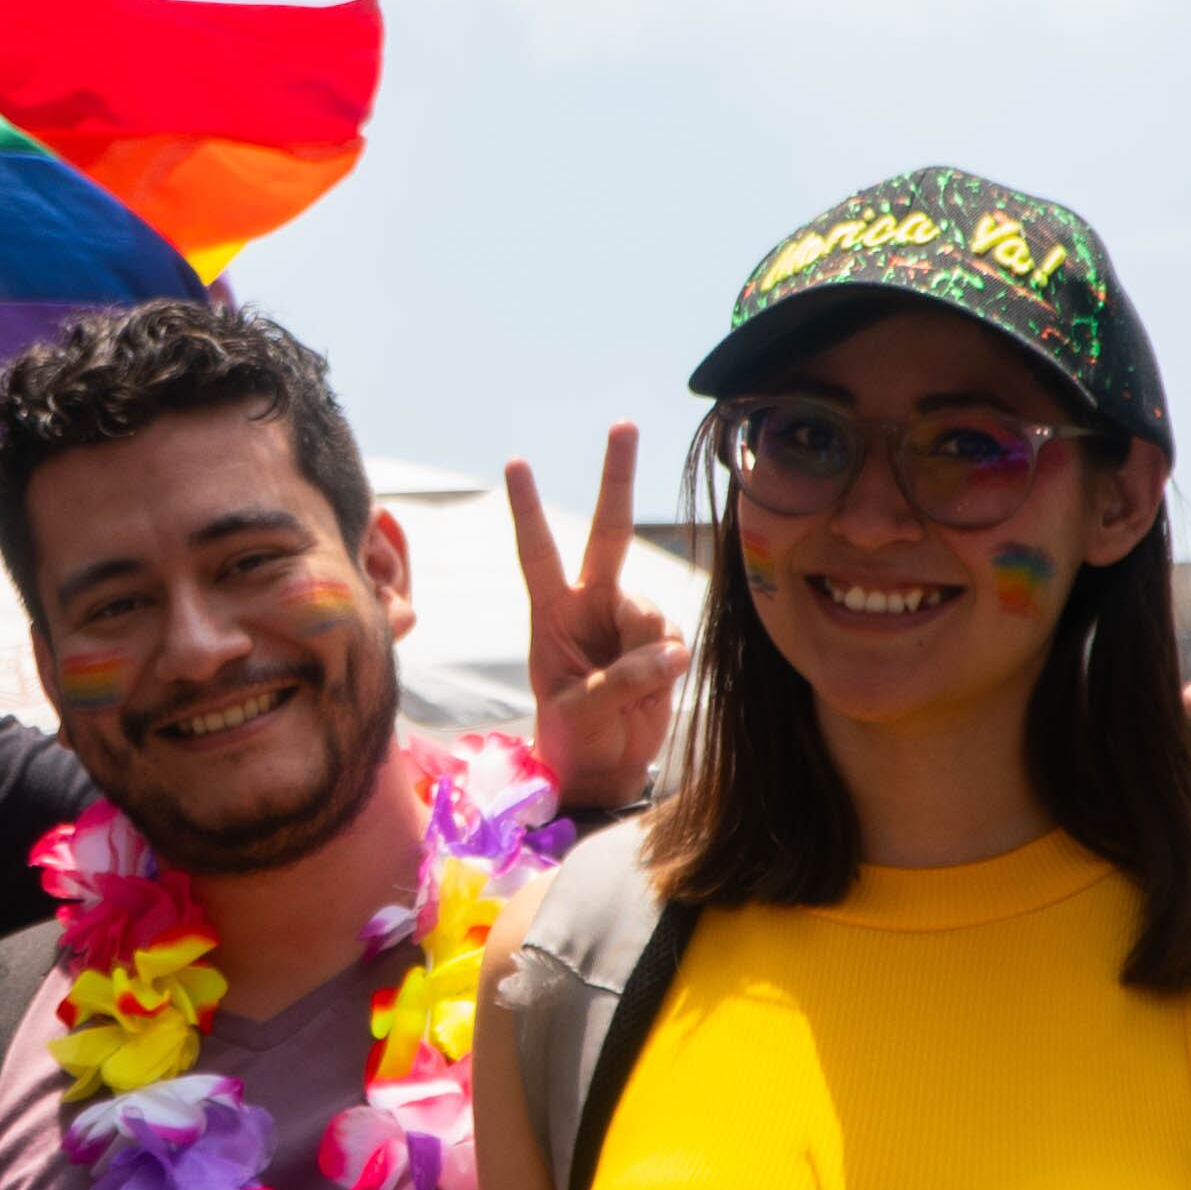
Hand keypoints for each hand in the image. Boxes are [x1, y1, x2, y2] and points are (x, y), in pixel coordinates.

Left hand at [508, 425, 685, 816]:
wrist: (604, 765)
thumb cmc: (572, 737)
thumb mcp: (578, 711)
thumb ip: (619, 678)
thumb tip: (669, 653)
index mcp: (551, 613)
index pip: (537, 551)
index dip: (529, 509)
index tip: (517, 463)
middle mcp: (590, 604)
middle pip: (607, 531)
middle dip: (617, 477)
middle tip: (623, 424)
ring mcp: (627, 620)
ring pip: (651, 610)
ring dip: (647, 649)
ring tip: (629, 687)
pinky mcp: (660, 642)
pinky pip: (673, 639)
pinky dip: (667, 664)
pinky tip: (654, 686)